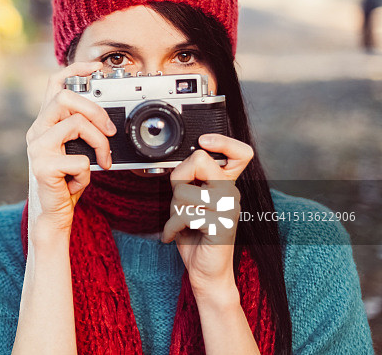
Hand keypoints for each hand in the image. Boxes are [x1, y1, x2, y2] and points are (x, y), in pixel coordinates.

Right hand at [25, 61, 116, 231]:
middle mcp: (36, 130)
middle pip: (65, 97)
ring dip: (99, 142)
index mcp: (44, 123)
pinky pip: (79, 159)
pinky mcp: (43, 166)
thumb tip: (107, 119)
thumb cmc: (66, 182)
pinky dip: (87, 173)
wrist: (52, 214)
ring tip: (102, 160)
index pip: (55, 83)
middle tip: (110, 130)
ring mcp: (37, 148)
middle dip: (95, 110)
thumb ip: (82, 131)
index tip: (96, 66)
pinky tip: (78, 182)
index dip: (75, 68)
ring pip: (76, 124)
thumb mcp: (76, 150)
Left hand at [161, 134, 252, 294]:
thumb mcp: (188, 202)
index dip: (223, 141)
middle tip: (181, 202)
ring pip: (184, 190)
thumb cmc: (194, 236)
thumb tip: (183, 162)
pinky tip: (176, 234)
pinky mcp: (221, 226)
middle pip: (199, 161)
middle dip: (179, 181)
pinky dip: (171, 227)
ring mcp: (229, 209)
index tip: (204, 140)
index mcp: (226, 185)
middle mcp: (232, 194)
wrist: (205, 272)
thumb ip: (189, 181)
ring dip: (173, 209)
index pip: (240, 153)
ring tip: (182, 222)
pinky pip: (185, 214)